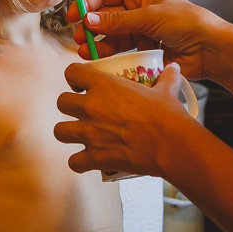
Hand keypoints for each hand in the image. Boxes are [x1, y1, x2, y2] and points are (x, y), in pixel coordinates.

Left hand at [54, 62, 194, 176]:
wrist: (170, 144)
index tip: (83, 85)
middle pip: (61, 102)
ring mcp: (89, 133)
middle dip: (70, 106)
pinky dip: (79, 162)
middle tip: (83, 111)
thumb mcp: (166, 90)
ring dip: (68, 133)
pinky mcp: (94, 157)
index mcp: (104, 86)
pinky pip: (74, 161)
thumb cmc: (167, 116)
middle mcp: (91, 107)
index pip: (71, 72)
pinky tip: (88, 161)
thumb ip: (166, 78)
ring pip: (59, 131)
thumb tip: (173, 68)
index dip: (75, 78)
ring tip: (81, 135)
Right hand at [65, 0, 222, 79]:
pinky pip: (120, 50)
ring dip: (97, 42)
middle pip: (105, 14)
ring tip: (86, 51)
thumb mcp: (149, 17)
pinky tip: (99, 59)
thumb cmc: (188, 23)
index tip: (75, 15)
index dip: (88, 2)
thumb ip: (117, 20)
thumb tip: (89, 19)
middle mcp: (138, 8)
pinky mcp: (143, 48)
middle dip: (90, 25)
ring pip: (110, 34)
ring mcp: (140, 29)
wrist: (210, 50)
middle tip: (79, 37)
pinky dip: (108, 54)